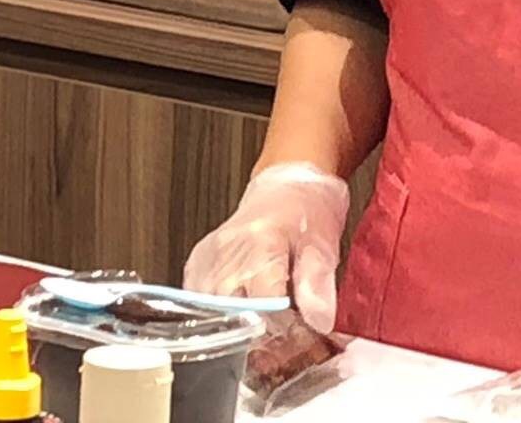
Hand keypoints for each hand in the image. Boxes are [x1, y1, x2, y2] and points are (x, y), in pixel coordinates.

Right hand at [182, 163, 350, 333]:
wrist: (288, 183)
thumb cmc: (307, 210)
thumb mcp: (324, 244)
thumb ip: (318, 283)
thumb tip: (319, 320)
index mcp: (261, 243)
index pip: (261, 303)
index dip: (279, 330)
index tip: (293, 337)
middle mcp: (228, 250)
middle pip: (230, 313)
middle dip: (254, 334)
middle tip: (279, 336)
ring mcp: (209, 257)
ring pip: (209, 313)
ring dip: (233, 327)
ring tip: (259, 323)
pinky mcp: (199, 262)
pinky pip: (196, 302)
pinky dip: (216, 316)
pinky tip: (237, 313)